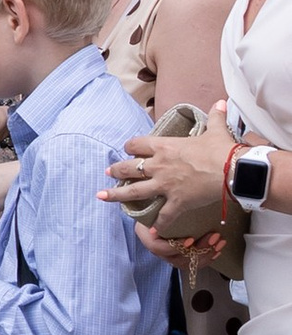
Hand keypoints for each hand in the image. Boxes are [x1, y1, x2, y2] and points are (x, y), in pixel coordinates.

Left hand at [105, 102, 235, 242]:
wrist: (232, 170)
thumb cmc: (222, 150)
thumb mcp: (216, 131)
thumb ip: (215, 117)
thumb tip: (220, 103)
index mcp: (165, 147)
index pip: (138, 144)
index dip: (131, 146)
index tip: (128, 149)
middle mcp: (159, 165)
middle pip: (129, 168)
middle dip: (117, 170)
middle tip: (109, 172)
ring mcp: (165, 185)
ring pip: (134, 191)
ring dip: (117, 195)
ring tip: (103, 196)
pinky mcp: (176, 202)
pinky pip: (163, 216)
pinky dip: (158, 225)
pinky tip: (151, 232)